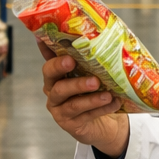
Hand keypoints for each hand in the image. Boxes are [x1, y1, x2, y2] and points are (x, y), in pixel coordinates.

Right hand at [38, 41, 129, 157]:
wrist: (104, 123)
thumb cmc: (96, 93)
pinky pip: (86, 115)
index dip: (45, 50)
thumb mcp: (92, 74)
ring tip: (106, 93)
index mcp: (56, 76)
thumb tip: (99, 33)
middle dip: (63, 71)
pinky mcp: (70, 124)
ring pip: (72, 102)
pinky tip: (114, 103)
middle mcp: (53, 92)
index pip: (49, 61)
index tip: (48, 41)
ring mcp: (60, 110)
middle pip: (53, 81)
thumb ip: (90, 59)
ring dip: (90, 97)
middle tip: (73, 63)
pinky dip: (101, 109)